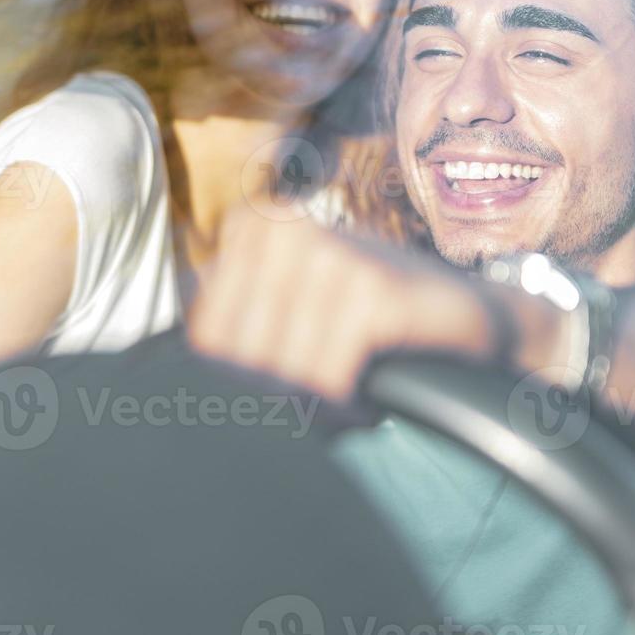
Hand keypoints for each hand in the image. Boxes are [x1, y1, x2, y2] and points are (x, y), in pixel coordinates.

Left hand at [187, 207, 559, 403]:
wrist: (472, 320)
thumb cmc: (368, 326)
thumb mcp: (289, 315)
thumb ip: (232, 331)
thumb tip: (162, 384)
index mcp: (252, 228)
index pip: (208, 339)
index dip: (245, 384)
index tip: (285, 387)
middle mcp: (283, 229)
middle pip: (241, 357)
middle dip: (282, 397)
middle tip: (324, 397)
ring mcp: (328, 252)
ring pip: (284, 371)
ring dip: (319, 406)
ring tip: (350, 395)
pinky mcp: (372, 288)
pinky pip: (327, 375)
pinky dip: (346, 405)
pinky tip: (368, 399)